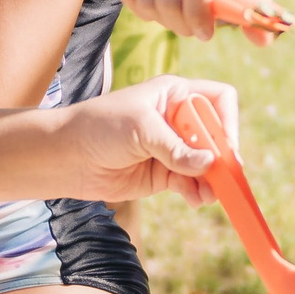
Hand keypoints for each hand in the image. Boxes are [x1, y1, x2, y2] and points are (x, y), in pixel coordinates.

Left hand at [56, 75, 235, 205]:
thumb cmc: (100, 127)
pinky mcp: (164, 174)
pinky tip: (195, 199)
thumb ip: (176, 147)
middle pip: (217, 136)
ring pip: (207, 164)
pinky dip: (197, 192)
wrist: (67, 156)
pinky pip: (191, 183)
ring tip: (208, 195)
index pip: (218, 99)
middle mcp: (178, 119)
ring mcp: (172, 149)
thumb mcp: (141, 129)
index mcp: (175, 94)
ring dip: (212, 180)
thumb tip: (210, 163)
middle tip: (223, 177)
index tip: (226, 147)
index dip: (227, 121)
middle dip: (222, 158)